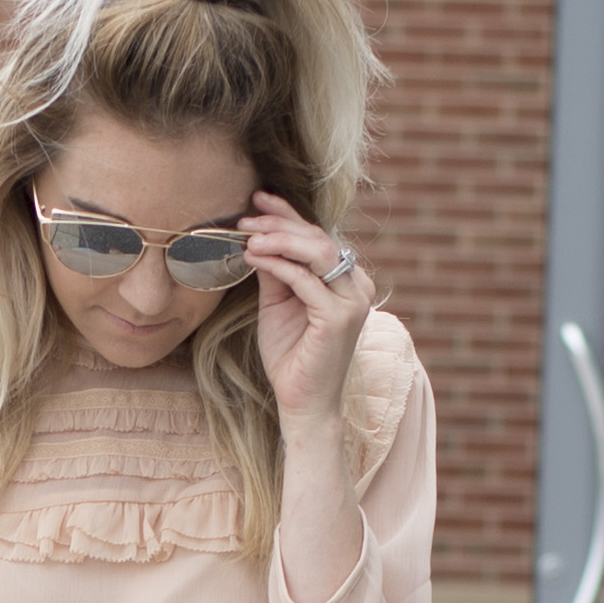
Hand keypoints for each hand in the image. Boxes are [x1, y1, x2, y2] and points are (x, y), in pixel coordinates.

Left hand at [241, 200, 376, 428]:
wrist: (302, 402)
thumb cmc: (292, 356)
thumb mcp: (278, 304)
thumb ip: (275, 271)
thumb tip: (257, 236)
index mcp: (348, 281)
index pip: (318, 237)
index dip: (288, 215)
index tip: (257, 200)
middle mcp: (358, 286)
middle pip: (318, 238)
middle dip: (279, 223)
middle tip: (245, 218)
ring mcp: (353, 301)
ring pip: (317, 251)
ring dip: (278, 238)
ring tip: (246, 235)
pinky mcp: (339, 318)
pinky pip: (306, 279)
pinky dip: (278, 264)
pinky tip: (253, 257)